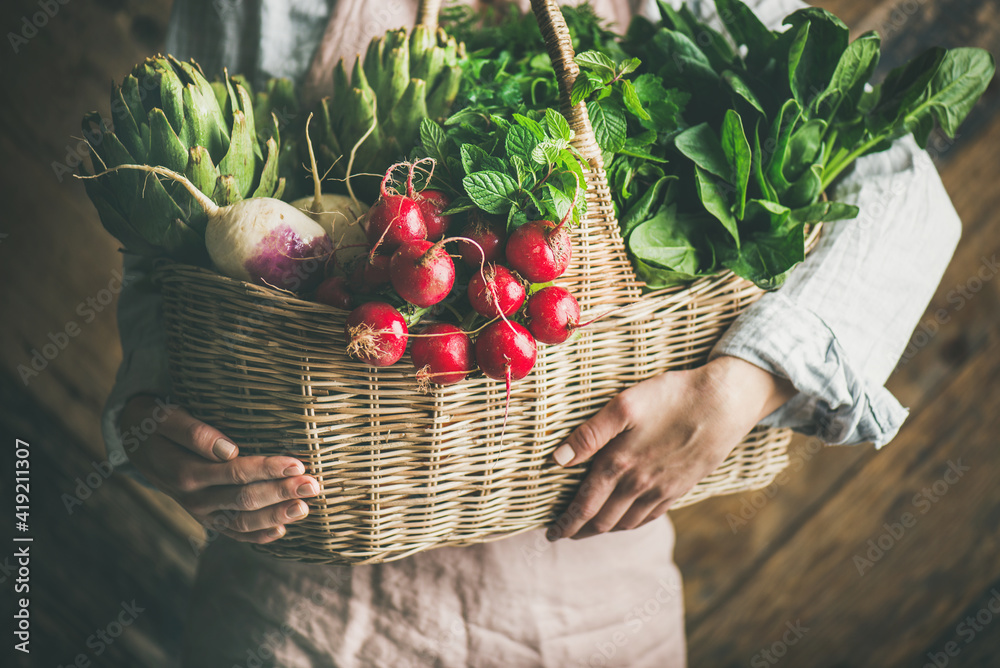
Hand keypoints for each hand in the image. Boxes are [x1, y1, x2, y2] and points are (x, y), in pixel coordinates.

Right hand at [121, 395, 318, 543]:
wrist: (135, 443)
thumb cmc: (156, 423)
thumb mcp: (164, 418)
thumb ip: (193, 432)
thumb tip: (229, 449)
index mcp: (184, 473)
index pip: (234, 473)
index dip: (267, 469)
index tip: (297, 463)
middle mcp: (192, 498)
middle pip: (244, 499)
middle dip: (281, 493)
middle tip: (313, 485)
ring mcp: (199, 512)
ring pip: (242, 521)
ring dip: (275, 516)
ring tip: (305, 508)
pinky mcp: (205, 518)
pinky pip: (232, 532)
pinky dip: (257, 535)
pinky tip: (282, 531)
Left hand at [546, 356, 794, 540]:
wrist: (724, 402)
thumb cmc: (671, 396)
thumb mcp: (624, 405)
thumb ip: (589, 434)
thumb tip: (557, 459)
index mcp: (619, 465)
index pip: (584, 505)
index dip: (566, 522)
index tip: (551, 532)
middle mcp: (639, 485)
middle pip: (603, 521)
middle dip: (580, 530)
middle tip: (563, 533)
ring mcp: (662, 490)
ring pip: (626, 522)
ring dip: (604, 530)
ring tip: (590, 528)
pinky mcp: (681, 487)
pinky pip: (650, 516)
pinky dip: (631, 523)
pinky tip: (627, 518)